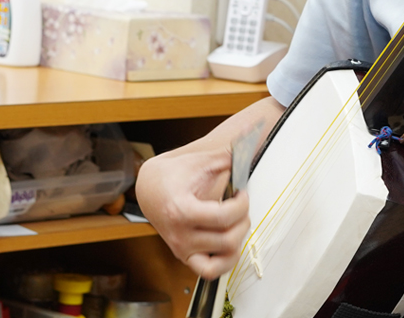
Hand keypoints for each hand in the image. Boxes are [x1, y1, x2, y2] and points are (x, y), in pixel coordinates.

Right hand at [136, 146, 249, 278]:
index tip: (242, 192)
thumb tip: (252, 132)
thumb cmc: (176, 173)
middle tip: (240, 205)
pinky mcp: (185, 256)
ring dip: (238, 239)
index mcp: (181, 210)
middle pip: (227, 238)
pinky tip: (230, 243)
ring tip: (236, 222)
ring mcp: (182, 248)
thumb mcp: (202, 160)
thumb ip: (229, 154)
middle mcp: (179, 234)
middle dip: (243, 219)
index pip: (223, 218)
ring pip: (223, 257)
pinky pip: (209, 271)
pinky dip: (225, 262)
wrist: (151, 187)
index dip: (241, 204)